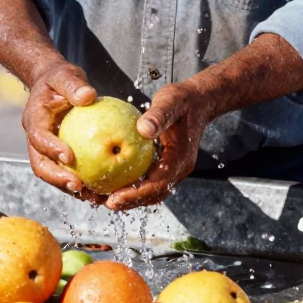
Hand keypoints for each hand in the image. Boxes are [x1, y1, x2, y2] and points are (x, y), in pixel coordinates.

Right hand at [21, 61, 101, 201]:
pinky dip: (80, 181)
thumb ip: (74, 85)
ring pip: (52, 173)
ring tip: (93, 195)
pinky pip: (65, 171)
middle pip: (40, 165)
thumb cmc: (58, 78)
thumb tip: (88, 96)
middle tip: (79, 186)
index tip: (70, 157)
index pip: (39, 137)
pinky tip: (101, 189)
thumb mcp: (65, 75)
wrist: (50, 83)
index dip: (52, 149)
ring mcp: (44, 149)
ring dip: (68, 187)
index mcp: (34, 119)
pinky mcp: (55, 154)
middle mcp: (35, 138)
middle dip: (57, 178)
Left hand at [104, 82, 213, 210]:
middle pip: (152, 194)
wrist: (199, 100)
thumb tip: (143, 129)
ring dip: (129, 196)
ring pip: (150, 190)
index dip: (135, 195)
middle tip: (102, 202)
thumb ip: (159, 115)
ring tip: (103, 196)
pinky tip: (111, 178)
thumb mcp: (171, 101)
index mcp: (180, 158)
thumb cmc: (184, 99)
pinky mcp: (167, 164)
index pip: (157, 185)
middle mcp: (178, 168)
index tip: (114, 199)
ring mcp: (174, 168)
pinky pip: (148, 179)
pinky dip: (132, 183)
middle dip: (128, 202)